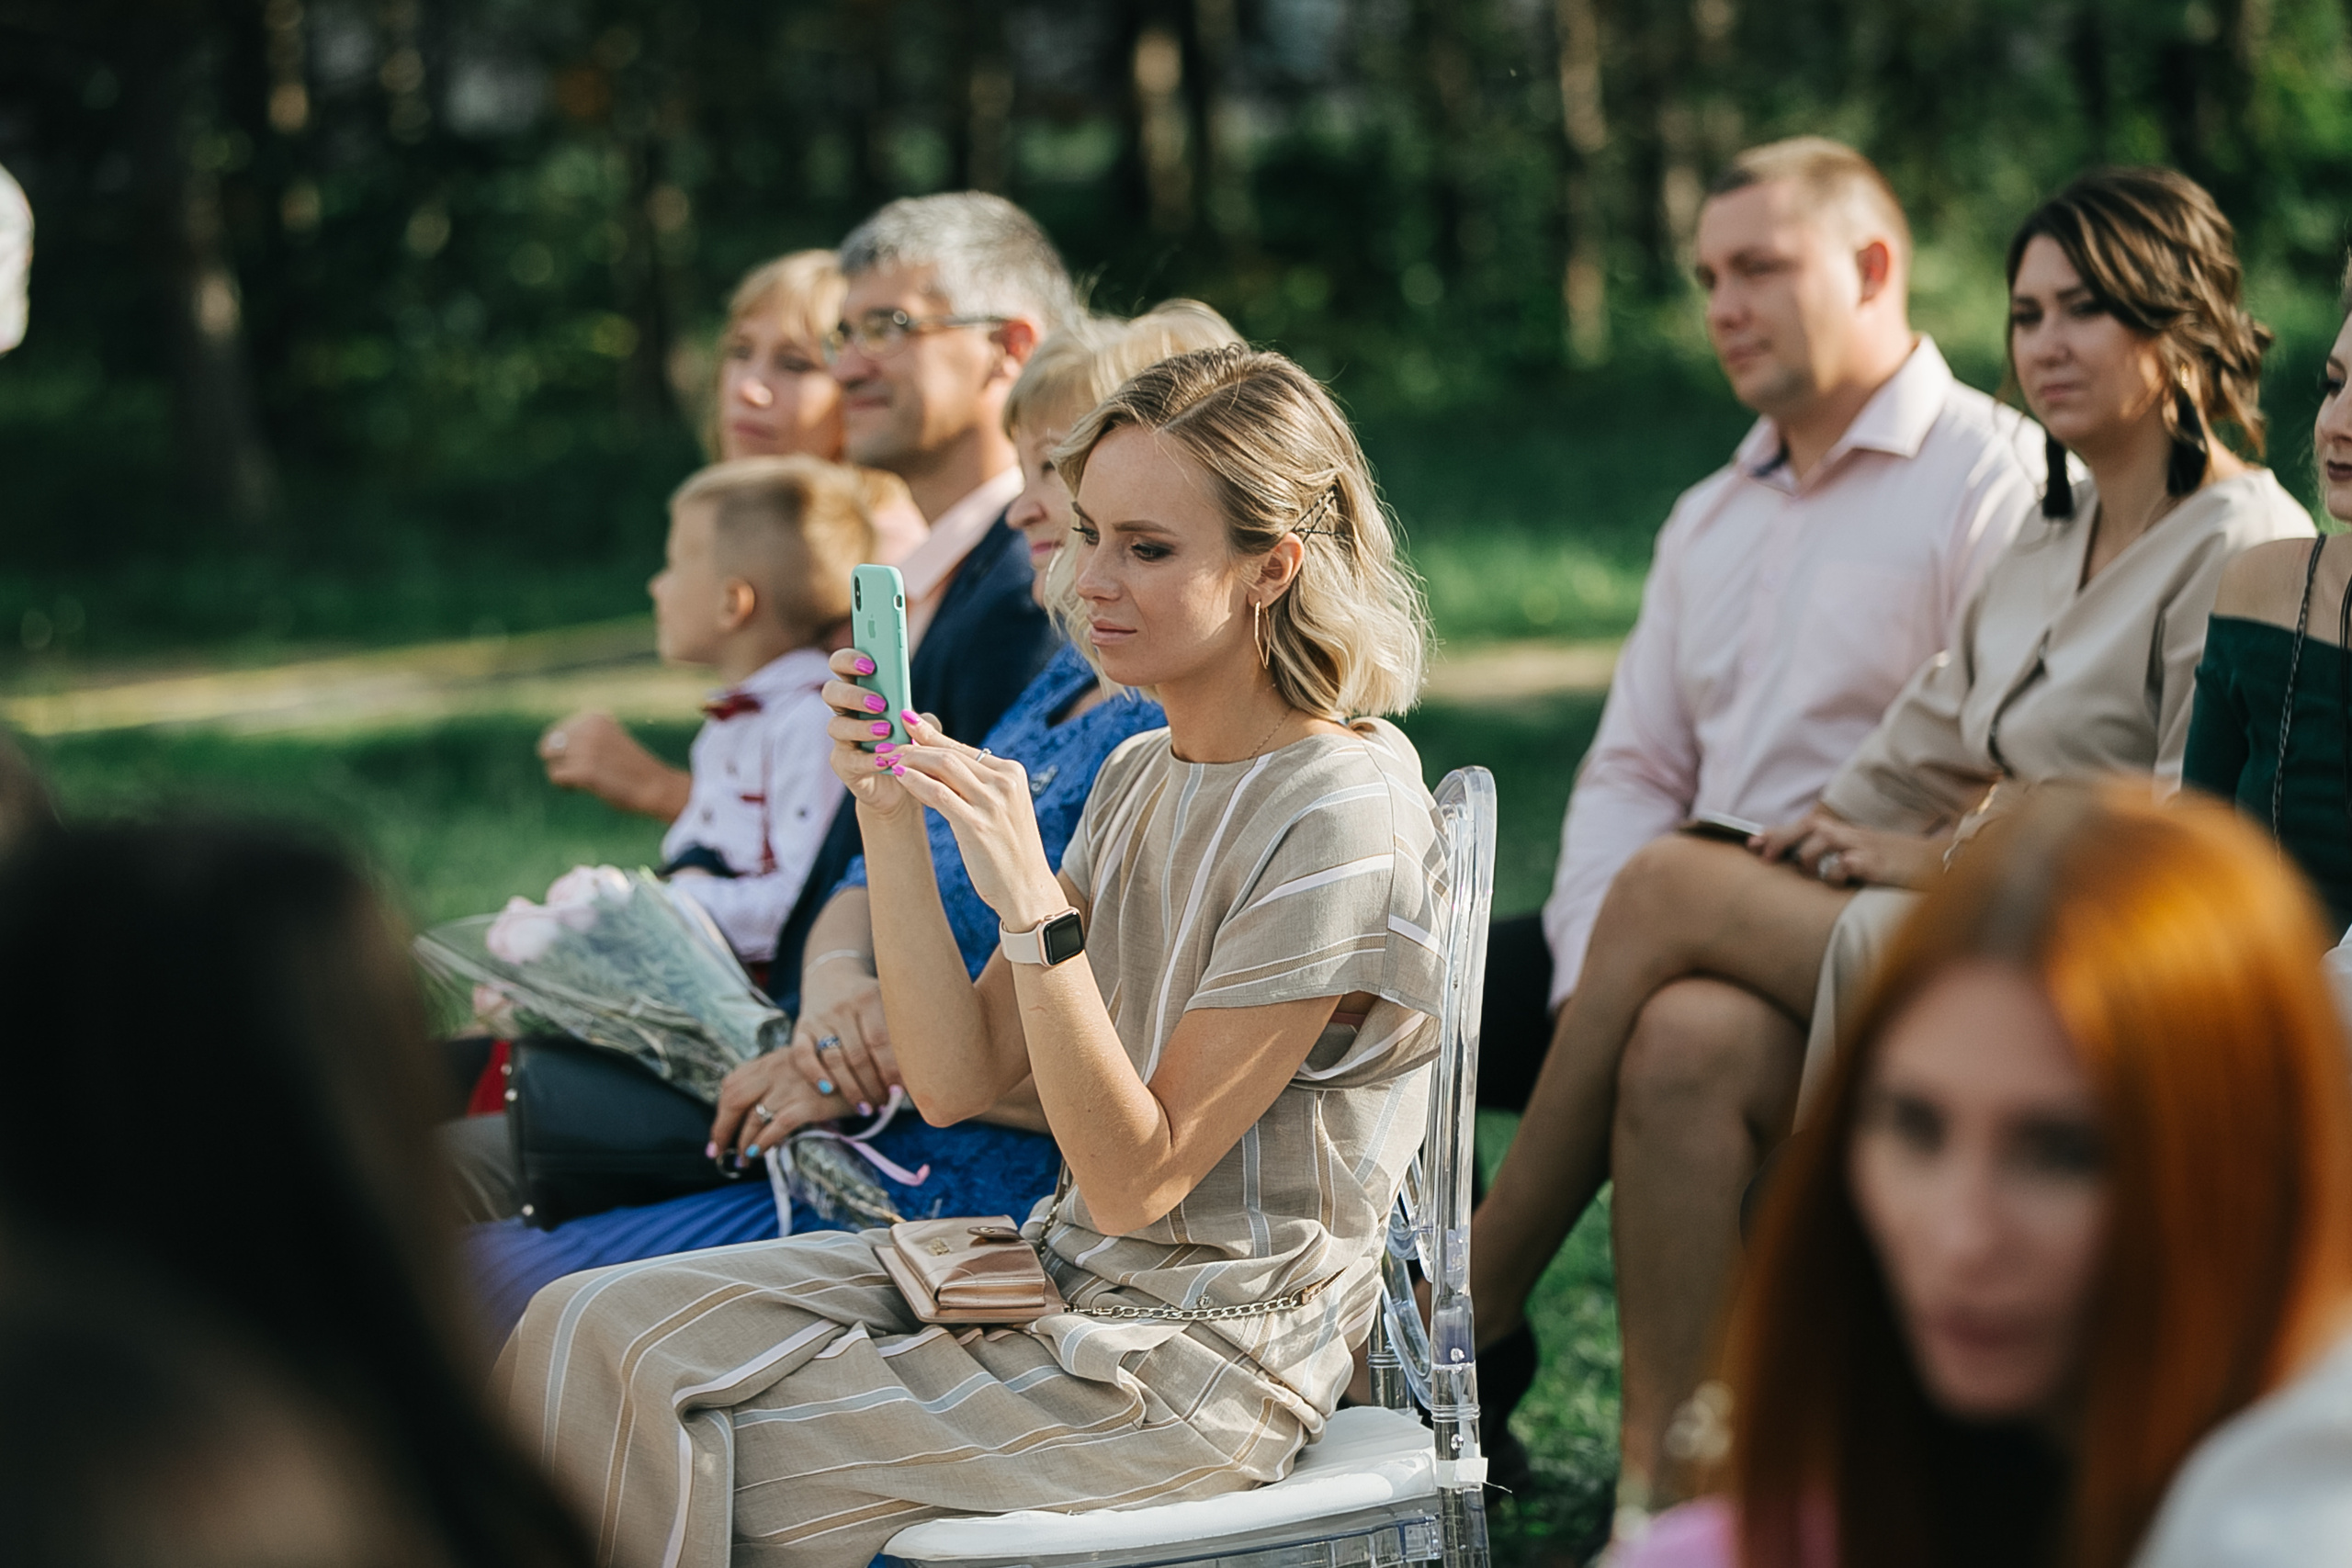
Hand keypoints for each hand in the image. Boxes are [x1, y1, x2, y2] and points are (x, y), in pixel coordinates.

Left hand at [539, 711, 688, 818]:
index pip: (557, 731)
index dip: (565, 750)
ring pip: (551, 761)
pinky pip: (556, 777)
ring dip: (563, 773)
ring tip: (580, 780)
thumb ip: (581, 737)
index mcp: (594, 717)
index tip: (585, 760)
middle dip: (559, 760)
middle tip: (579, 771)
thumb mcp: (607, 740)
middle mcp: (588, 729)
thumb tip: (543, 747)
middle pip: (549, 745)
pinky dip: (564, 785)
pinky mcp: (584, 771)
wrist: (655, 786)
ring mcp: (586, 750)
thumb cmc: (630, 767)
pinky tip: (579, 789)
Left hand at [708, 1050, 848, 1165]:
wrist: (875, 1070)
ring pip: (753, 1117)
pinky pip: (776, 1126)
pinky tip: (758, 1153)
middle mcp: (777, 1069)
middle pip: (734, 1098)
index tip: (718, 1131)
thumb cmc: (842, 1073)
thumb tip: (759, 1112)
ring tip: (743, 1161)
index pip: (734, 1081)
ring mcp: (791, 1086)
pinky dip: (763, 1142)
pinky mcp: (808, 1103)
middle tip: (717, 1151)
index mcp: (774, 1058)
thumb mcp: (805, 1068)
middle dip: (721, 1129)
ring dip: (742, 1144)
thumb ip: (781, 1082)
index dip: (721, 1109)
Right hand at [791, 958, 898, 1113]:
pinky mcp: (801, 1027)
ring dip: (851, 1089)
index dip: (891, 1070)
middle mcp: (843, 1007)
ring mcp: (820, 1018)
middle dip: (873, 1086)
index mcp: (869, 998)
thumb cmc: (869, 999)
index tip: (901, 1092)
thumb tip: (924, 1069)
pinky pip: (803, 1055)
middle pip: (858, 1056)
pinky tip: (829, 1091)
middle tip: (885, 1104)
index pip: (881, 1041)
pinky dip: (815, 1075)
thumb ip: (901, 1028)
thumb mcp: (887, 1000)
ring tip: (866, 1108)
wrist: (831, 975)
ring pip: (835, 1061)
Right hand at [820, 649, 923, 819]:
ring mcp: (842, 738)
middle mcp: (846, 712)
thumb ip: (923, 721)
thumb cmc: (909, 746)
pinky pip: (848, 758)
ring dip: (861, 727)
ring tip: (885, 731)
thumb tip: (914, 716)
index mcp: (862, 691)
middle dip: (852, 693)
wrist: (903, 784)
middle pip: (831, 691)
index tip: (871, 663)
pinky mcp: (843, 764)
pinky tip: (884, 758)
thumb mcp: (923, 731)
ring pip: (836, 725)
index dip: (850, 659)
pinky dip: (867, 758)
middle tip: (879, 703)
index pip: (843, 665)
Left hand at [885, 711, 1064, 928]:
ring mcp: (992, 803)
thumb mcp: (999, 809)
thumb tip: (936, 765)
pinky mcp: (977, 825)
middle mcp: (1005, 783)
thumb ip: (977, 785)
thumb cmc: (1008, 850)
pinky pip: (940, 795)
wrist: (1027, 888)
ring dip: (912, 760)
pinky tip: (899, 777)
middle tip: (887, 744)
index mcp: (1012, 774)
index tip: (907, 723)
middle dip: (915, 747)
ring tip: (888, 759)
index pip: (964, 748)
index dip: (932, 736)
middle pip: (951, 754)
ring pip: (944, 768)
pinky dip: (917, 782)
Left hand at [1754, 806, 1942, 889]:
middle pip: (1810, 827)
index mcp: (1848, 834)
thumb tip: (1802, 866)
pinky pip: (1850, 863)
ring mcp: (1866, 848)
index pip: (1807, 826)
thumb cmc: (1897, 864)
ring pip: (1825, 838)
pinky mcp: (1880, 864)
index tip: (1752, 843)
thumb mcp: (1863, 857)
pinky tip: (1837, 878)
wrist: (1941, 865)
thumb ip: (1835, 858)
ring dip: (1808, 854)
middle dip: (1781, 838)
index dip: (1778, 833)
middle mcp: (1853, 836)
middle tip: (1761, 855)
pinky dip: (1838, 870)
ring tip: (1807, 870)